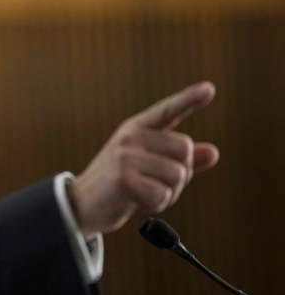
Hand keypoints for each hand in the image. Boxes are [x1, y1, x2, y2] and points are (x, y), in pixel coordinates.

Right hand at [70, 81, 219, 237]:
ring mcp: (125, 156)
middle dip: (181, 175)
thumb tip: (213, 152)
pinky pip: (163, 194)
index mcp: (136, 130)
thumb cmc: (118, 185)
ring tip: (146, 194)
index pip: (167, 111)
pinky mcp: (123, 178)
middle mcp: (131, 137)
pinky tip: (139, 203)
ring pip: (178, 175)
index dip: (189, 99)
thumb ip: (178, 160)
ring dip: (169, 193)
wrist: (82, 205)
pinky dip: (157, 205)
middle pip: (185, 150)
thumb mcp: (148, 168)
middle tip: (157, 184)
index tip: (209, 89)